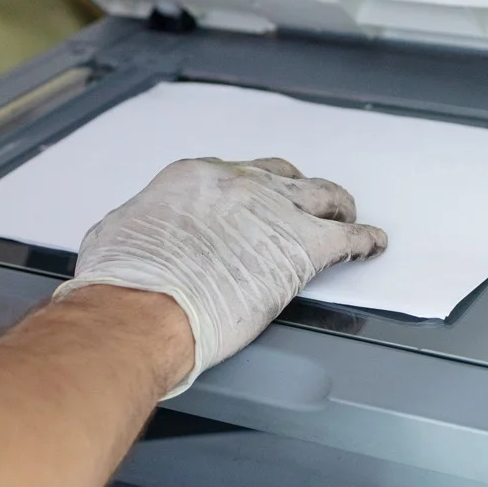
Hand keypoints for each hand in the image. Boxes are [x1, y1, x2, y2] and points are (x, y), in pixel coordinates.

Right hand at [56, 158, 386, 392]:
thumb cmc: (123, 284)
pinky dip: (364, 240)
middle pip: (284, 178)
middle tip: (303, 205)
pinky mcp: (303, 249)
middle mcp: (239, 185)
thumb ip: (138, 228)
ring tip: (346, 215)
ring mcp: (276, 213)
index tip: (252, 202)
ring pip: (323, 196)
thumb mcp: (115, 237)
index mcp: (195, 179)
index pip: (235, 176)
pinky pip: (348, 238)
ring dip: (337, 205)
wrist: (143, 310)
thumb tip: (136, 237)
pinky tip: (372, 245)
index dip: (250, 192)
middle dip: (296, 191)